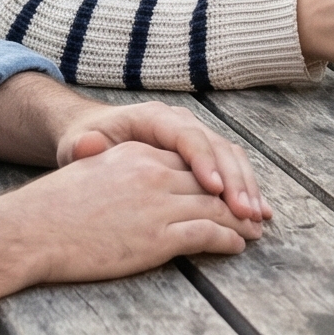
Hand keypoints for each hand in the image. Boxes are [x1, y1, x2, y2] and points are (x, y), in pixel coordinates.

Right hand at [0, 141, 256, 334]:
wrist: (30, 232)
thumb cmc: (50, 210)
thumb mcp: (90, 173)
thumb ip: (118, 169)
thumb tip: (135, 181)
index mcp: (136, 152)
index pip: (188, 158)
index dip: (216, 173)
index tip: (231, 186)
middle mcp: (152, 172)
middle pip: (209, 180)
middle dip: (237, 197)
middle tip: (256, 211)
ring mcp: (157, 203)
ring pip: (216, 207)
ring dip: (240, 221)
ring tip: (254, 230)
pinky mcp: (158, 236)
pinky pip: (207, 234)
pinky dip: (228, 240)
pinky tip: (237, 246)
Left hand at [53, 100, 270, 222]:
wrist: (90, 133)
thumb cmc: (83, 141)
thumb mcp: (76, 144)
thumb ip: (83, 147)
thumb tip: (89, 144)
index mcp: (153, 118)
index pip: (187, 136)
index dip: (204, 162)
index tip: (214, 190)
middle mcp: (180, 123)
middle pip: (218, 146)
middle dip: (234, 180)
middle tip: (245, 212)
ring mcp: (194, 137)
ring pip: (230, 157)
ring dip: (246, 187)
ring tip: (257, 216)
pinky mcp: (201, 155)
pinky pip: (229, 168)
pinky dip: (244, 189)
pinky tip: (256, 212)